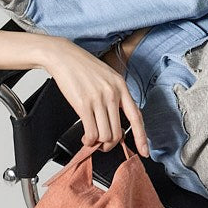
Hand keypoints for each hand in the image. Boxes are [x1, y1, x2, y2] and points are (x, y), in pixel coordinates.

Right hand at [42, 37, 149, 157]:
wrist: (64, 57)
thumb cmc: (83, 67)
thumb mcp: (107, 77)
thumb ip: (115, 95)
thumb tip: (116, 119)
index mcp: (121, 87)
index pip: (136, 117)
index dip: (141, 137)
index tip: (144, 151)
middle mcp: (113, 94)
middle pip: (118, 132)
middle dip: (110, 144)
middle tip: (103, 145)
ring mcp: (99, 100)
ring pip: (105, 135)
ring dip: (98, 143)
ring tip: (92, 140)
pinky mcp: (83, 105)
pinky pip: (91, 132)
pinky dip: (88, 141)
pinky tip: (85, 138)